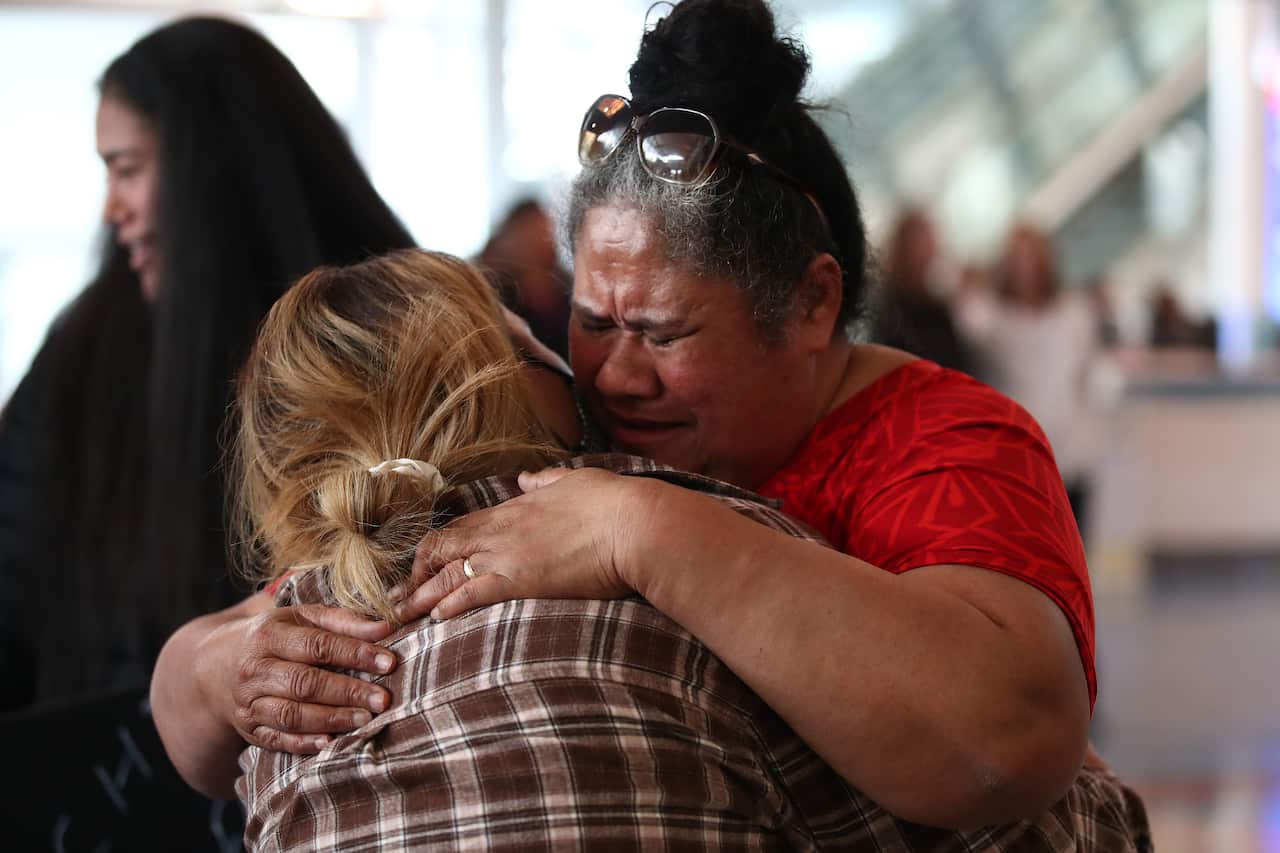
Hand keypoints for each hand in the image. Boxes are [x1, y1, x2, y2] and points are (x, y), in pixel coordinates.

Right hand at [204, 603, 397, 753]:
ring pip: (291, 714)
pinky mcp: (248, 728)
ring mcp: (248, 702)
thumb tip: (386, 628)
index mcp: (268, 635)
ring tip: (365, 719)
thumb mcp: (303, 618)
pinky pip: (276, 739)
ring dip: (331, 719)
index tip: (388, 663)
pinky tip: (331, 742)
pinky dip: (303, 743)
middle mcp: (254, 669)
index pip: (317, 645)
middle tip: (383, 699)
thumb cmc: (277, 637)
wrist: (219, 666)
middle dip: (347, 692)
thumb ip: (344, 621)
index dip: (354, 654)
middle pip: (305, 683)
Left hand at [395, 467, 643, 621]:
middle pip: (441, 549)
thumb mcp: (574, 481)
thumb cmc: (614, 503)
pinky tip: (434, 617)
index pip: (459, 526)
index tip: (421, 564)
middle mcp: (501, 531)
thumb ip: (546, 481)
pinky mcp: (521, 582)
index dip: (434, 547)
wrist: (636, 525)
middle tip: (394, 596)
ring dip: (419, 596)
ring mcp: (508, 556)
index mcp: (513, 508)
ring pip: (447, 575)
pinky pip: (472, 593)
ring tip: (398, 615)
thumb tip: (528, 477)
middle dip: (414, 574)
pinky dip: (450, 605)